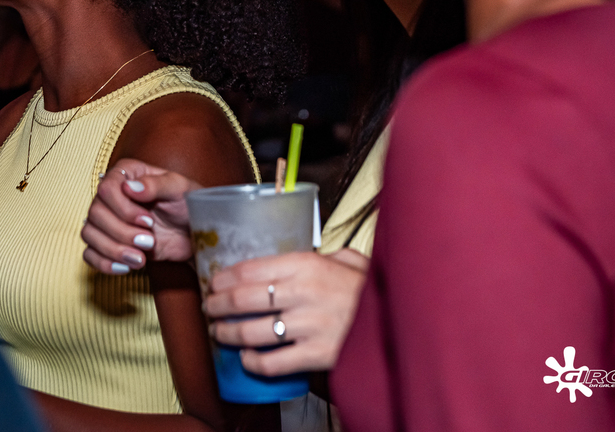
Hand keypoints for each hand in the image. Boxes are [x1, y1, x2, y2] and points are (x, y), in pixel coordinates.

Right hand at [80, 158, 201, 273]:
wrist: (194, 233)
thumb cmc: (188, 205)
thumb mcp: (179, 189)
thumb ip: (156, 184)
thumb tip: (130, 188)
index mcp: (125, 175)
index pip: (106, 189)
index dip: (124, 209)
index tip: (149, 221)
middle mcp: (111, 195)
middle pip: (95, 214)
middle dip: (122, 233)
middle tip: (149, 242)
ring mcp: (107, 220)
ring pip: (89, 234)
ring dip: (113, 250)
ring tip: (140, 259)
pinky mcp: (108, 242)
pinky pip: (89, 253)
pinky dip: (103, 263)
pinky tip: (125, 268)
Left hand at [203, 248, 368, 375]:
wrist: (405, 322)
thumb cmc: (373, 292)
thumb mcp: (353, 262)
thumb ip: (328, 255)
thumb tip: (313, 252)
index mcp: (307, 265)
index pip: (249, 268)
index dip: (223, 277)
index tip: (213, 282)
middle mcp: (303, 293)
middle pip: (242, 299)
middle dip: (217, 304)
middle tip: (209, 307)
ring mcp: (308, 326)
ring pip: (251, 331)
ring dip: (227, 333)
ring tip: (219, 332)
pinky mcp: (317, 356)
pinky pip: (272, 362)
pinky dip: (253, 362)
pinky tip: (246, 358)